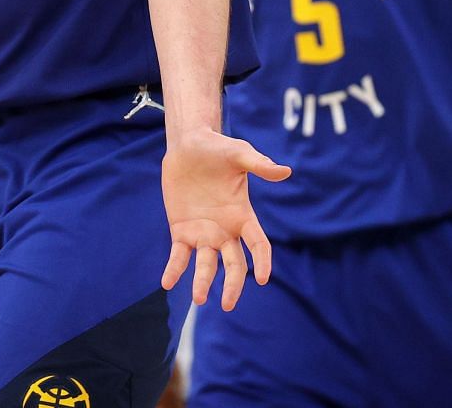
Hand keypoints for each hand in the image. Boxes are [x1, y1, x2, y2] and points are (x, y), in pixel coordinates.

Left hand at [159, 130, 289, 310]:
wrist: (188, 145)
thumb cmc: (218, 148)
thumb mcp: (239, 154)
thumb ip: (259, 165)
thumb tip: (285, 172)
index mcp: (243, 215)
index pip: (258, 244)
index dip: (262, 261)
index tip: (263, 278)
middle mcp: (225, 229)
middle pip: (234, 263)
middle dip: (233, 284)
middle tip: (228, 305)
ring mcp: (203, 232)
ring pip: (206, 264)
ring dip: (202, 282)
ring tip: (198, 298)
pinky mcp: (182, 230)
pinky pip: (179, 255)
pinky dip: (174, 270)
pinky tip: (166, 283)